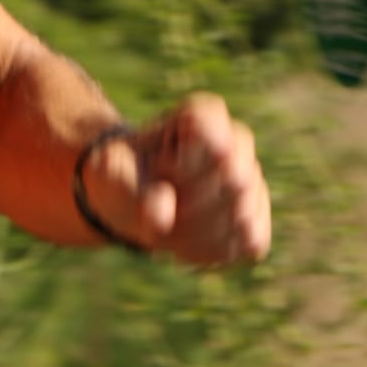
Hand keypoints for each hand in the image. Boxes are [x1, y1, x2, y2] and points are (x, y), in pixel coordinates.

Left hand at [76, 93, 271, 266]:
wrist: (132, 197)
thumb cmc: (122, 175)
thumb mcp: (109, 171)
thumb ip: (126, 185)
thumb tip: (165, 212)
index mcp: (200, 115)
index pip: (216, 137)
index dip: (183, 163)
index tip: (158, 167)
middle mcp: (236, 142)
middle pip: (236, 179)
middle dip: (189, 205)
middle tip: (157, 208)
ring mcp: (252, 181)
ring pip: (244, 215)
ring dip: (195, 234)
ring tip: (164, 230)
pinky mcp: (256, 218)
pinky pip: (250, 241)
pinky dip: (212, 250)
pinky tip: (184, 244)